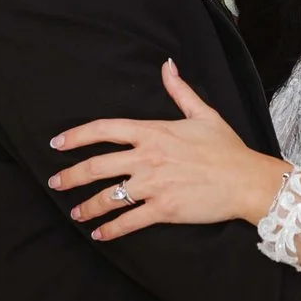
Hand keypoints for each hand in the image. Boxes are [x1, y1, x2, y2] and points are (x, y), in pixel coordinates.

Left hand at [49, 61, 285, 239]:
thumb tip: (167, 66)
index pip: (104, 130)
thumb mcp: (203, 114)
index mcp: (153, 132)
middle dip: (70, 176)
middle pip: (96, 166)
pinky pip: (128, 221)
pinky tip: (99, 234)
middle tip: (55, 182)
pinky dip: (111, 229)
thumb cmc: (226, 148)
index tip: (57, 143)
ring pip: (108, 196)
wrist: (246, 180)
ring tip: (75, 213)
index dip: (76, 136)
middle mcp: (147, 157)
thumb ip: (179, 91)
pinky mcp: (163, 209)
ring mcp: (153, 185)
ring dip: (87, 206)